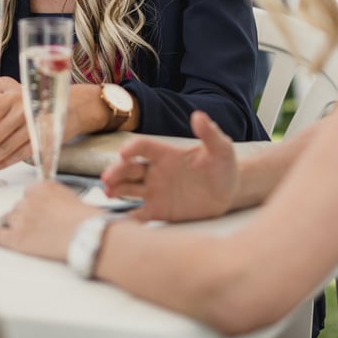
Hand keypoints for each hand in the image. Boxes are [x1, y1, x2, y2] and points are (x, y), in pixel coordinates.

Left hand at [0, 181, 98, 260]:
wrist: (83, 234)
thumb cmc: (83, 218)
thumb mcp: (69, 197)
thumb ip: (53, 197)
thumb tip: (48, 205)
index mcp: (41, 187)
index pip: (28, 192)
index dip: (32, 203)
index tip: (35, 209)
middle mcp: (28, 200)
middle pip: (18, 206)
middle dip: (23, 214)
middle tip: (33, 223)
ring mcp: (21, 219)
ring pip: (9, 219)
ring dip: (13, 224)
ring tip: (18, 231)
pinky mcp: (16, 238)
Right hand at [101, 110, 236, 221]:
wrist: (230, 192)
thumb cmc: (224, 166)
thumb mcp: (221, 148)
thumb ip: (209, 133)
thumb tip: (198, 115)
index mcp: (166, 153)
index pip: (144, 147)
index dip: (133, 148)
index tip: (124, 153)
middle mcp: (156, 171)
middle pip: (130, 168)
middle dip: (117, 171)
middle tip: (108, 178)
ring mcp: (156, 191)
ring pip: (129, 189)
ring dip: (116, 189)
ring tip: (108, 193)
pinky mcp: (159, 210)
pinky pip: (139, 214)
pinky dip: (127, 219)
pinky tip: (116, 222)